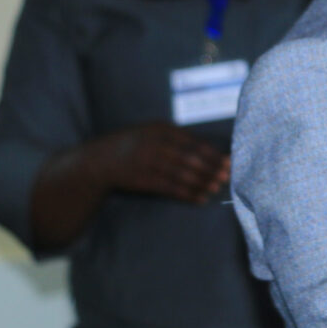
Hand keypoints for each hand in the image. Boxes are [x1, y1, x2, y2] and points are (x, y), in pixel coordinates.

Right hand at [92, 122, 229, 203]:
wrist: (98, 160)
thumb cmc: (133, 145)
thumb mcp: (151, 132)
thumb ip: (175, 138)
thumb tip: (207, 151)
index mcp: (161, 129)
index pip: (193, 142)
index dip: (212, 153)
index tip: (228, 161)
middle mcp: (155, 143)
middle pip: (190, 158)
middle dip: (211, 168)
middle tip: (227, 176)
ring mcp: (147, 162)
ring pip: (182, 174)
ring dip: (202, 183)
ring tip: (217, 188)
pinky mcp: (142, 180)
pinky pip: (170, 188)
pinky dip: (188, 194)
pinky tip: (200, 198)